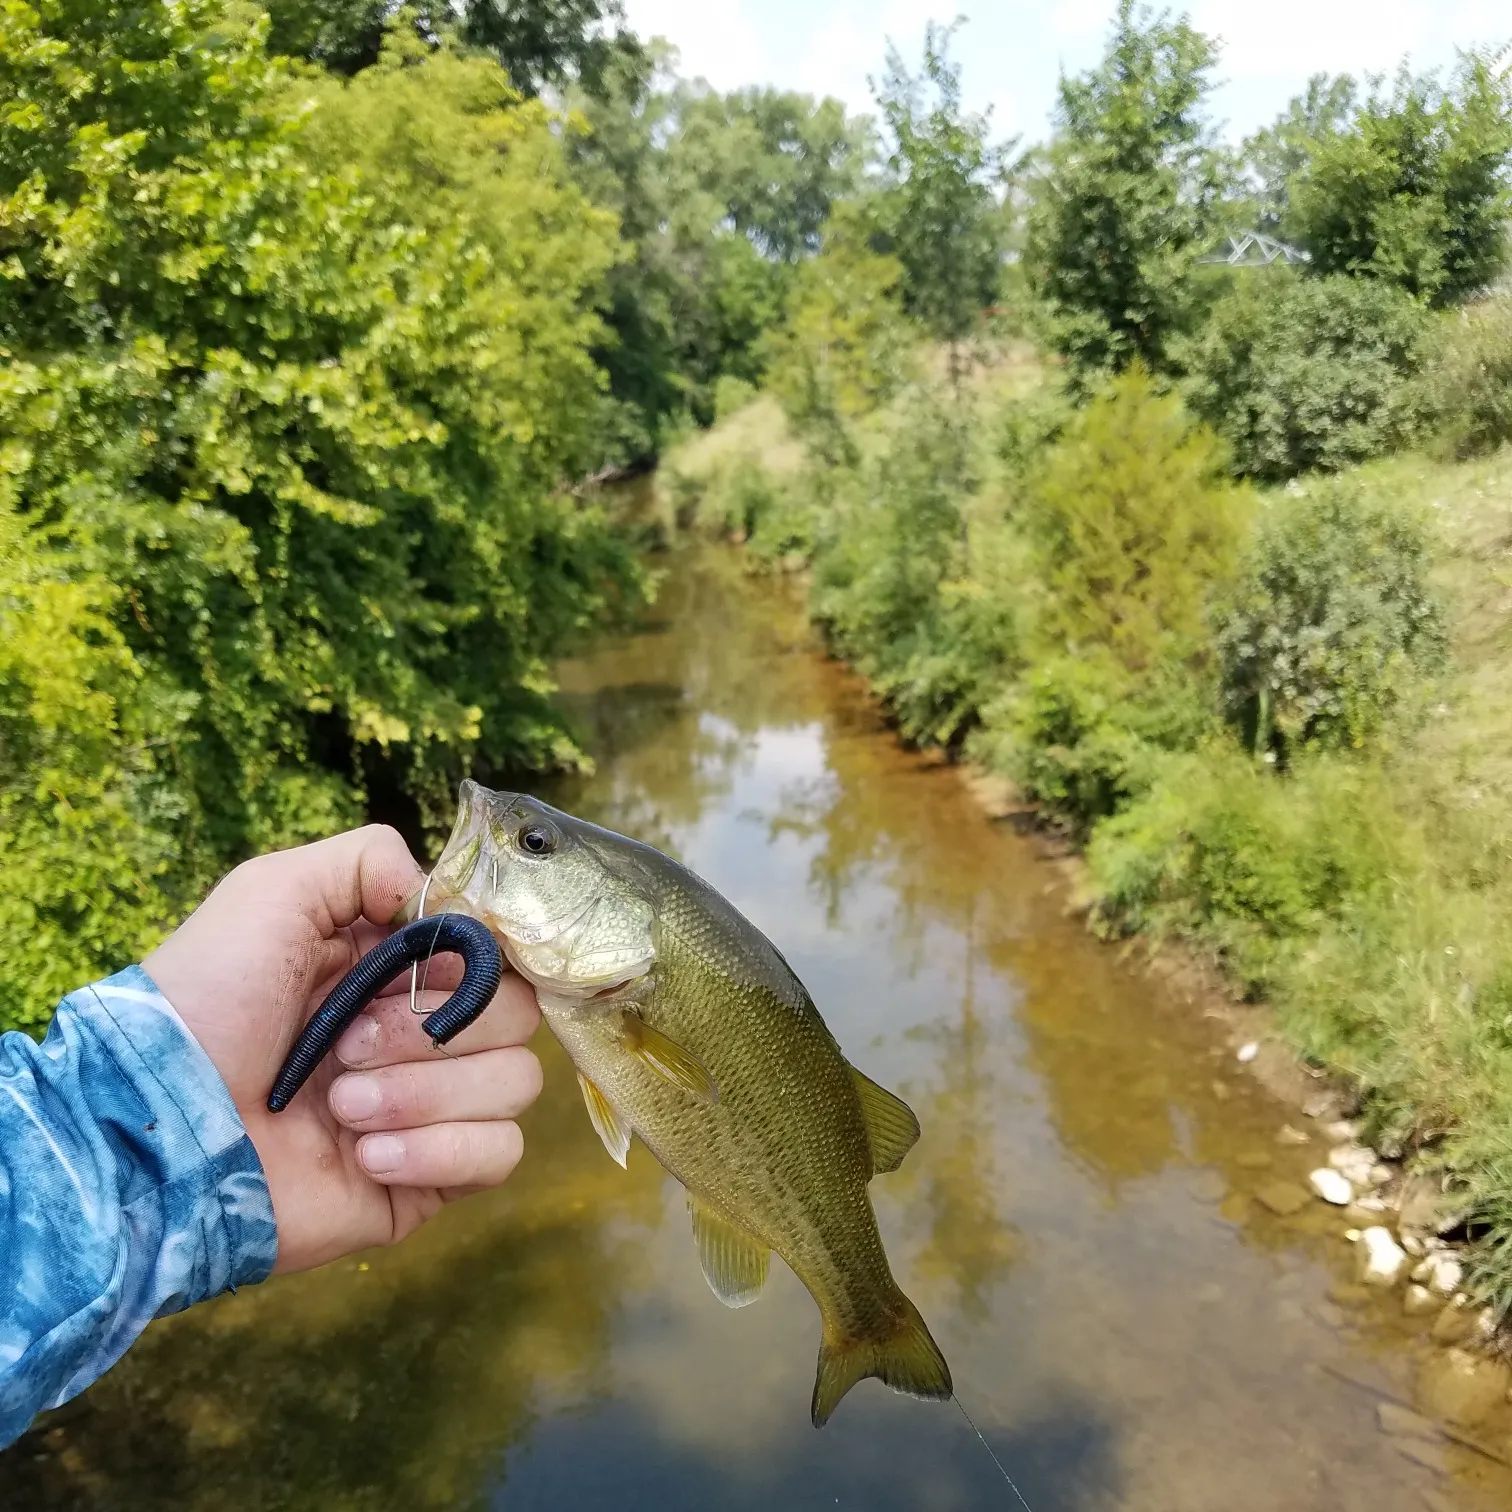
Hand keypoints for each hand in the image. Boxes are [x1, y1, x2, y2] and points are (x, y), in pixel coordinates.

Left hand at [144, 825, 541, 1273]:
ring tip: (340, 1108)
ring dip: (425, 1094)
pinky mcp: (425, 1182)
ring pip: (515, 1085)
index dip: (475, 959)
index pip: (498, 952)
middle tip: (348, 1047)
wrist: (158, 1131)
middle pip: (518, 1015)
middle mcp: (422, 1034)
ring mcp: (429, 1110)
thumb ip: (368, 860)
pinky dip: (439, 1151)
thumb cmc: (205, 1003)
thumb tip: (446, 902)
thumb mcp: (273, 891)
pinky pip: (497, 1156)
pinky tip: (365, 1156)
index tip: (422, 966)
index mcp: (398, 969)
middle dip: (434, 1031)